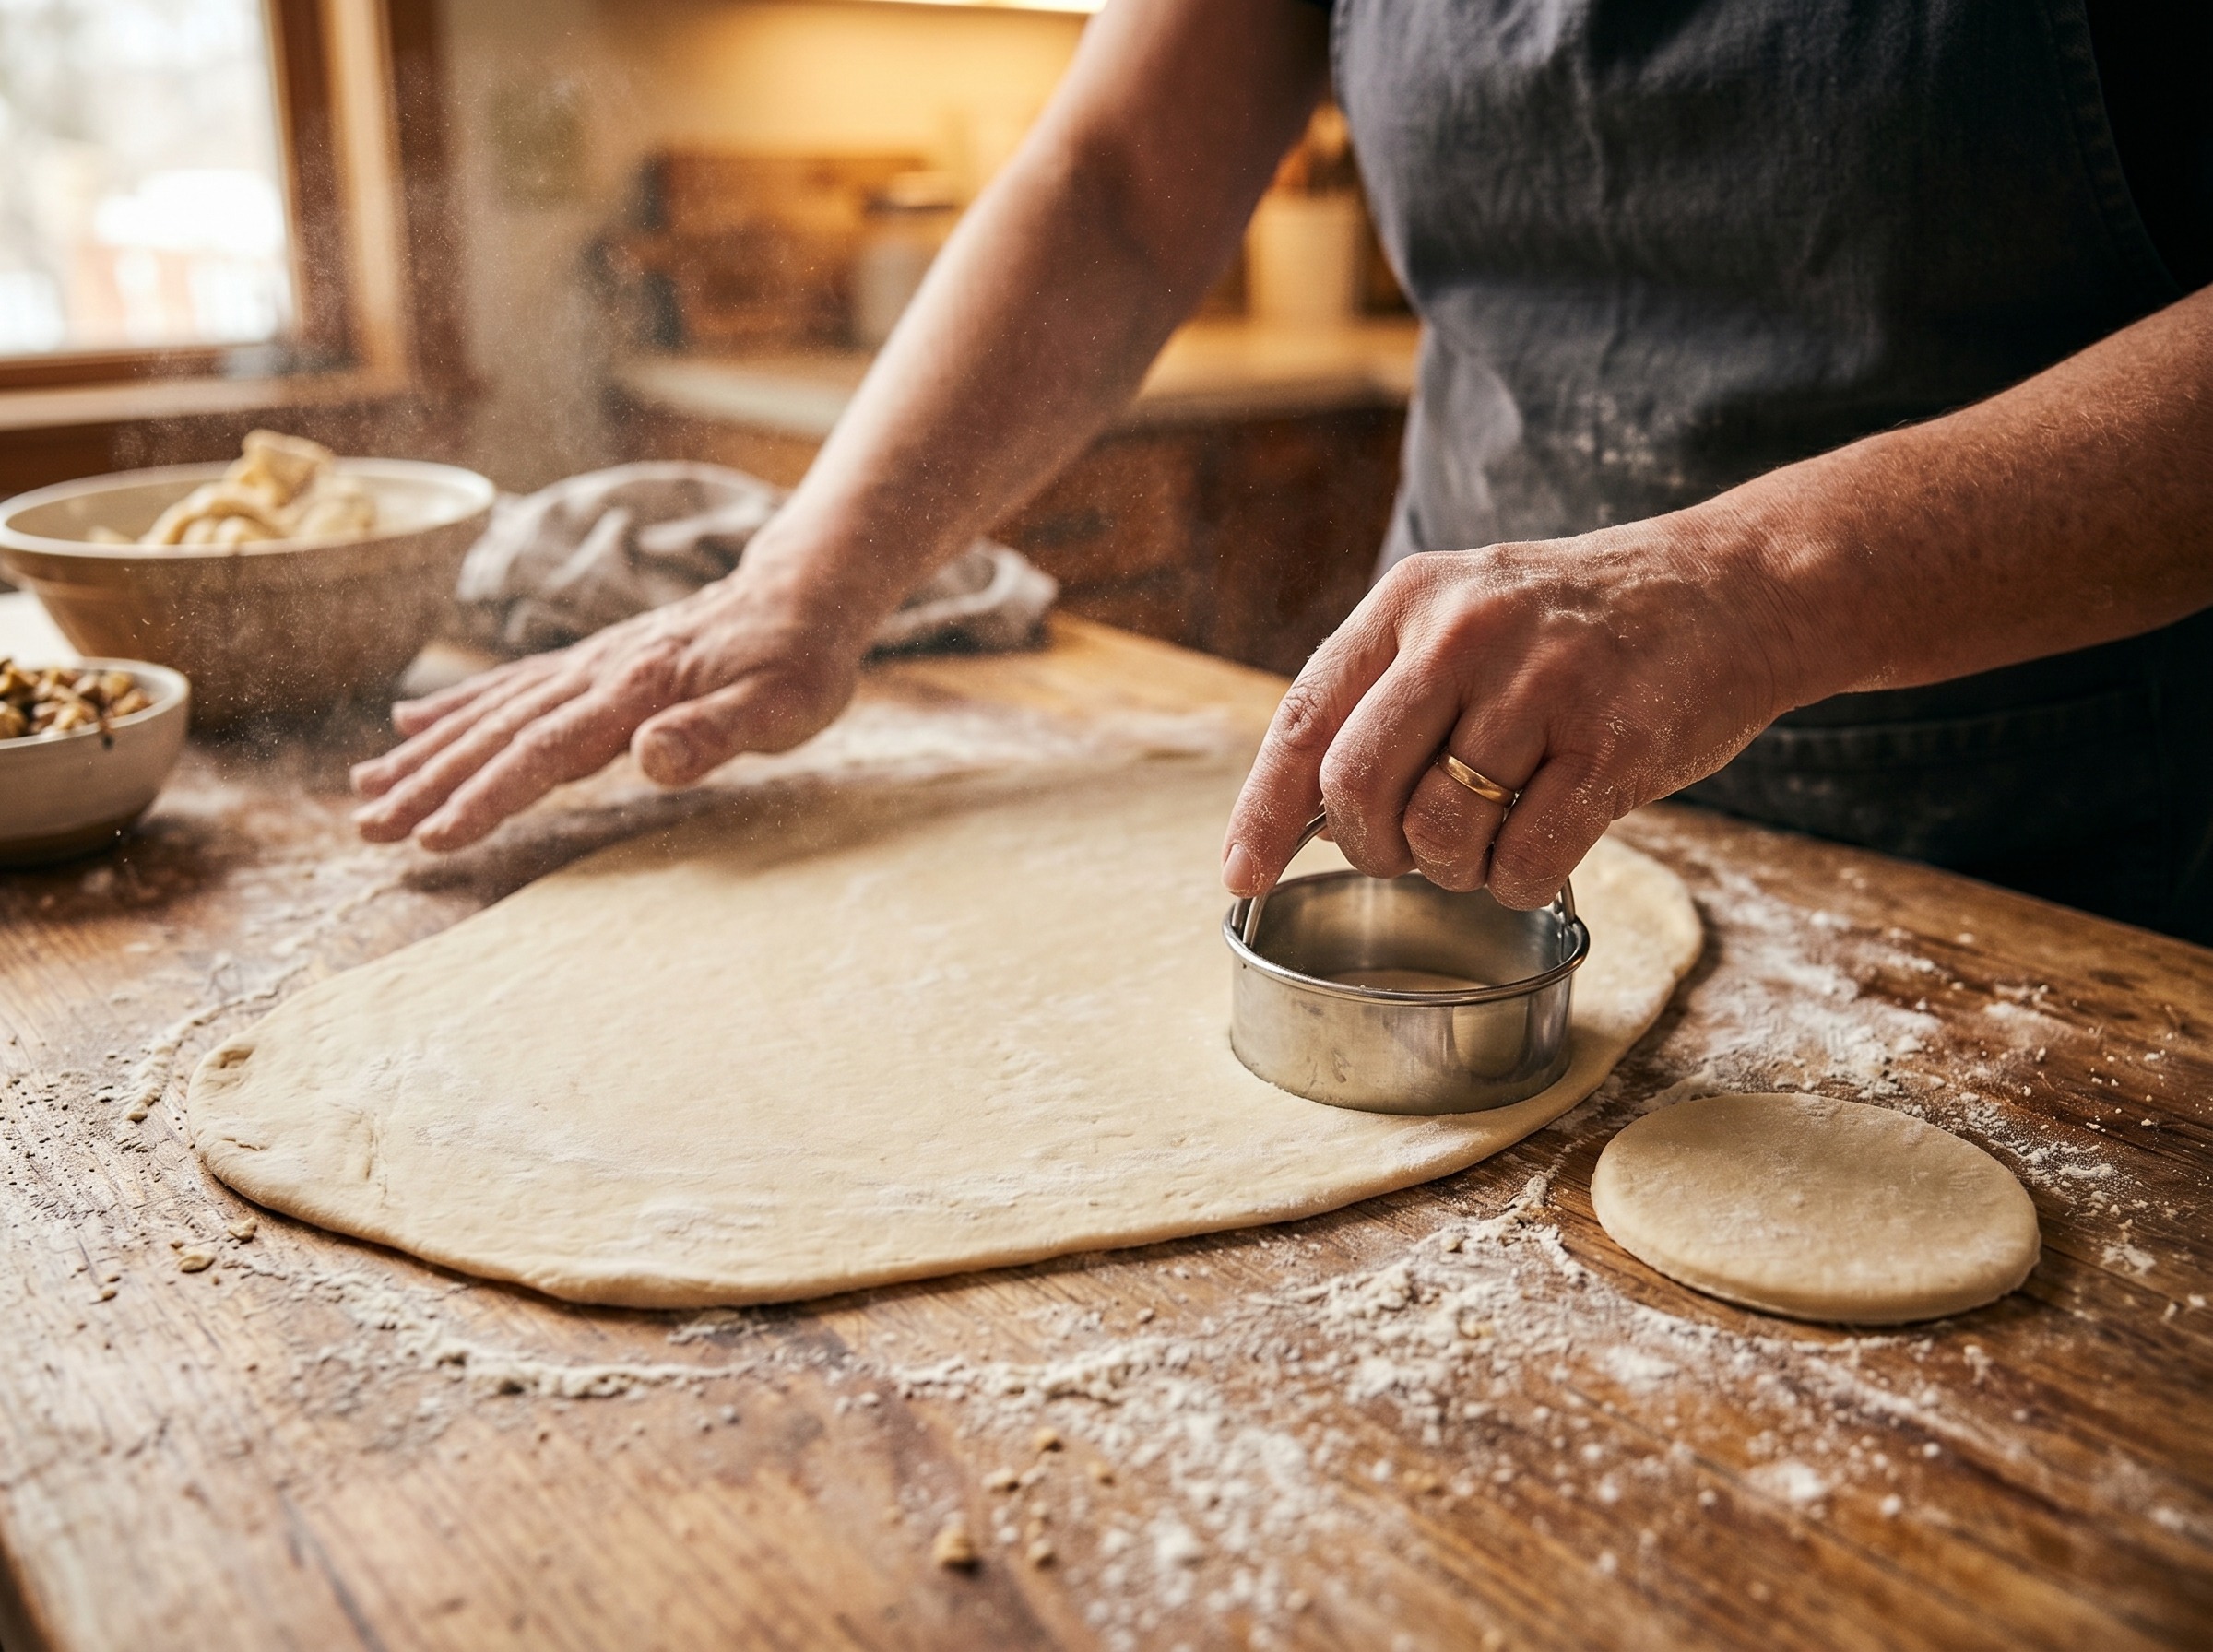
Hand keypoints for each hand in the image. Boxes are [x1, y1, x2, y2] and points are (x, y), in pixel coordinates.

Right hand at [350, 559, 872, 850]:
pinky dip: (455, 707)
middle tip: (365, 829)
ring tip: (363, 787)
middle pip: (498, 733)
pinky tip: (410, 725)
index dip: (485, 796)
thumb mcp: (783, 707)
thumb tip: (650, 756)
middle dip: (428, 783)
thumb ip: (716, 733)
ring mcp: (588, 665)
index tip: (431, 835)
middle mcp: (597, 673)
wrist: (802, 593)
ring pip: (491, 711)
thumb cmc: (799, 662)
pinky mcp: (590, 664)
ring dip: (426, 751)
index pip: (544, 751)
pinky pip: (509, 687)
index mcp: (636, 691)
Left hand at [1220, 511, 1799, 907]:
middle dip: (1367, 847)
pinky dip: (1514, 882)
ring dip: (1451, 868)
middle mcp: (1465, 634)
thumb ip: (1386, 691)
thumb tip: (1300, 810)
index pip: (1303, 720)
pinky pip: (1523, 862)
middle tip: (1403, 852)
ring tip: (1488, 837)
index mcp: (1412, 600)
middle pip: (1355, 786)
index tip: (1240, 875)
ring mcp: (1541, 689)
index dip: (1262, 812)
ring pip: (1439, 834)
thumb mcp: (1467, 612)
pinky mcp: (1612, 747)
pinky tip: (1538, 852)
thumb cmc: (1580, 625)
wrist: (1735, 587)